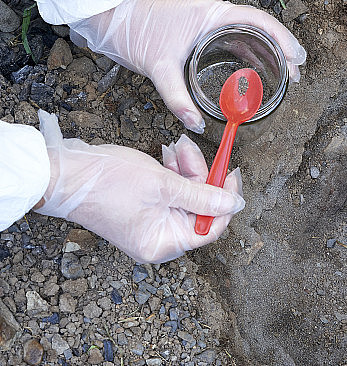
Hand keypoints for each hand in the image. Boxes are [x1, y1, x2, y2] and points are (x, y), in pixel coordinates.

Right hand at [34, 110, 244, 263]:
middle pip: (200, 209)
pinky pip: (171, 191)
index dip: (225, 200)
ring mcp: (150, 223)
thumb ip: (204, 196)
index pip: (211, 228)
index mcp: (164, 244)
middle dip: (202, 178)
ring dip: (187, 170)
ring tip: (178, 149)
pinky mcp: (144, 207)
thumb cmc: (106, 183)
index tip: (231, 175)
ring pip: (187, 196)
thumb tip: (234, 204)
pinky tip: (170, 155)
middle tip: (196, 154)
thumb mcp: (165, 186)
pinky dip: (174, 172)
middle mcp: (158, 239)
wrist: (65, 174)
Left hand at [68, 0, 306, 132]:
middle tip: (297, 71)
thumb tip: (196, 124)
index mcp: (211, 14)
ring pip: (250, 32)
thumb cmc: (135, 35)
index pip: (258, 21)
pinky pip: (236, 38)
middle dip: (282, 47)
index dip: (282, 38)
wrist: (112, 18)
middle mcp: (215, 13)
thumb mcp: (158, 68)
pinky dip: (252, 52)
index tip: (296, 57)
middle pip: (260, 26)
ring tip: (286, 72)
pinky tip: (258, 70)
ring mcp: (210, 19)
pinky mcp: (203, 28)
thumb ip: (177, 98)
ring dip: (270, 50)